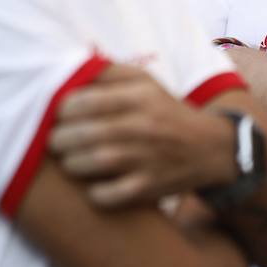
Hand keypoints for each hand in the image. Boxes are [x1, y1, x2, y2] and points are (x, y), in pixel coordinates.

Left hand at [49, 64, 235, 208]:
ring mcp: (148, 158)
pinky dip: (95, 193)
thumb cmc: (162, 110)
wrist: (211, 148)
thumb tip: (67, 71)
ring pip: (95, 161)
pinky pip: (112, 195)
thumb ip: (105, 72)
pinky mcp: (151, 187)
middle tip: (55, 141)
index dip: (61, 111)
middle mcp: (144, 126)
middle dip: (59, 139)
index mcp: (138, 97)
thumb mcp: (142, 82)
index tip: (56, 117)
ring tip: (68, 160)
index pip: (84, 102)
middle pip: (84, 133)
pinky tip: (92, 185)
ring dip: (71, 163)